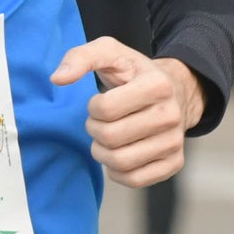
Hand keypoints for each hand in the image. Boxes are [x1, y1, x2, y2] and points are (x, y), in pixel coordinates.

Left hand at [51, 38, 203, 187]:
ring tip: (107, 138)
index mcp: (158, 85)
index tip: (101, 103)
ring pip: (120, 162)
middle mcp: (171, 115)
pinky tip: (118, 154)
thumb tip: (57, 78)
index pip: (105, 109)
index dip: (93, 107)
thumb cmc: (135, 74)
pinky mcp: (174, 164)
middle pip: (110, 137)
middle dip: (95, 130)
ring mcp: (174, 142)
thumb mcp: (110, 53)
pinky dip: (117, 171)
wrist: (176, 91)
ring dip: (102, 152)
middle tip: (100, 122)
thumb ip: (80, 57)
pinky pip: (135, 180)